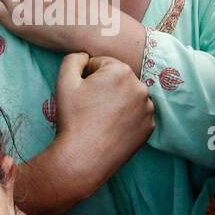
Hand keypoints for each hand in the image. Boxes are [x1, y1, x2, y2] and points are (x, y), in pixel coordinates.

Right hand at [54, 53, 154, 177]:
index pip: (101, 64)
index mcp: (121, 71)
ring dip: (116, 101)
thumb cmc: (73, 118)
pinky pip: (136, 114)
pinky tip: (112, 127)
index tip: (82, 94)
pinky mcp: (149, 126)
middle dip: (104, 88)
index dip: (87, 77)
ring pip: (128, 95)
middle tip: (90, 107)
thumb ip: (74, 58)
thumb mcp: (64, 81)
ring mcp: (148, 108)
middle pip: (117, 79)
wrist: (84, 157)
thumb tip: (85, 56)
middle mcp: (140, 86)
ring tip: (101, 118)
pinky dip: (126, 117)